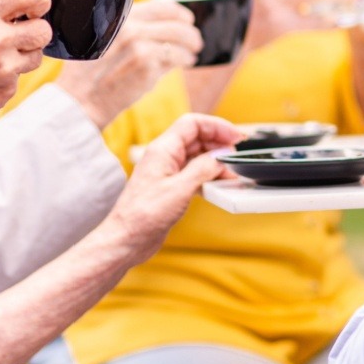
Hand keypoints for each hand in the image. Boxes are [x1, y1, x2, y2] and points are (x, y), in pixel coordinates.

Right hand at [0, 0, 51, 138]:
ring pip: (38, 54)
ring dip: (24, 54)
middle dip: (35, 30)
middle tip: (20, 34)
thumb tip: (4, 8)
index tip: (32, 6)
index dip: (38, 0)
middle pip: (44, 28)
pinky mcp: (7, 90)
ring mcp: (4, 67)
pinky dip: (8, 76)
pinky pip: (20, 77)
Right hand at [56, 0, 203, 126]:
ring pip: (179, 37)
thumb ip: (125, 29)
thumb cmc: (89, 74)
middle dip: (189, 30)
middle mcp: (129, 25)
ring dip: (191, 45)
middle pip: (174, 20)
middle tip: (195, 38)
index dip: (178, 12)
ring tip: (193, 52)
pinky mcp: (147, 63)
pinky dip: (185, 59)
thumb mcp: (99, 38)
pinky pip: (176, 56)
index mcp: (118, 16)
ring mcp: (139, 43)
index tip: (185, 19)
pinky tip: (186, 62)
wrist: (81, 99)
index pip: (160, 6)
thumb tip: (160, 28)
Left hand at [104, 114, 238, 261]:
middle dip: (218, 143)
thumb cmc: (144, 215)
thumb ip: (203, 169)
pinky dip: (208, 176)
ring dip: (215, 161)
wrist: (126, 239)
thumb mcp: (180, 189)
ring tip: (232, 172)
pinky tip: (218, 186)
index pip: (193, 124)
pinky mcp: (169, 187)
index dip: (217, 126)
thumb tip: (221, 157)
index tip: (236, 137)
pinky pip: (193, 173)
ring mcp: (166, 171)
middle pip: (196, 138)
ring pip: (196, 156)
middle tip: (237, 155)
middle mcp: (164, 156)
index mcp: (163, 149)